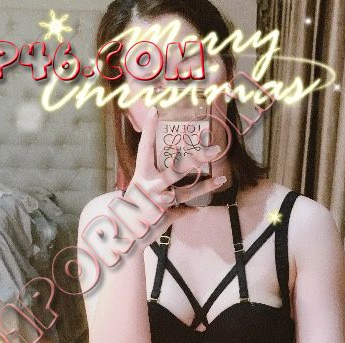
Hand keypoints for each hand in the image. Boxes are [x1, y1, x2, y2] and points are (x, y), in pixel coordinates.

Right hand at [128, 107, 226, 246]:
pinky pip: (181, 212)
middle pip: (175, 169)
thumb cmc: (134, 203)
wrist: (123, 231)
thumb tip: (174, 159)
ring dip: (205, 187)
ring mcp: (158, 202)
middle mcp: (149, 186)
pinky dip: (189, 211)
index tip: (155, 110)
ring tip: (221, 180)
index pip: (145, 148)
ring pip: (185, 193)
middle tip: (215, 150)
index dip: (148, 129)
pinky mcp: (164, 217)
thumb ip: (155, 174)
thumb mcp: (139, 185)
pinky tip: (198, 209)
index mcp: (141, 174)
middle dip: (197, 158)